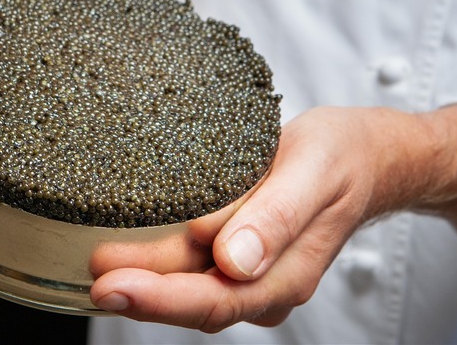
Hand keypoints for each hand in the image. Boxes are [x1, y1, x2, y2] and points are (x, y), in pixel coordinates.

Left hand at [89, 105, 456, 331]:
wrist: (365, 155)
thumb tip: (236, 262)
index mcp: (286, 273)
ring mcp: (251, 270)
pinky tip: (130, 248)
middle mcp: (264, 282)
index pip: (214, 300)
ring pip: (188, 284)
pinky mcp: (239, 251)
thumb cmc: (343, 158)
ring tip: (96, 259)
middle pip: (192, 300)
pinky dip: (159, 260)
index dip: (158, 298)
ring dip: (143, 276)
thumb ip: (277, 218)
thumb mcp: (313, 173)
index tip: (111, 284)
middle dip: (139, 291)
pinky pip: (194, 265)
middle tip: (91, 273)